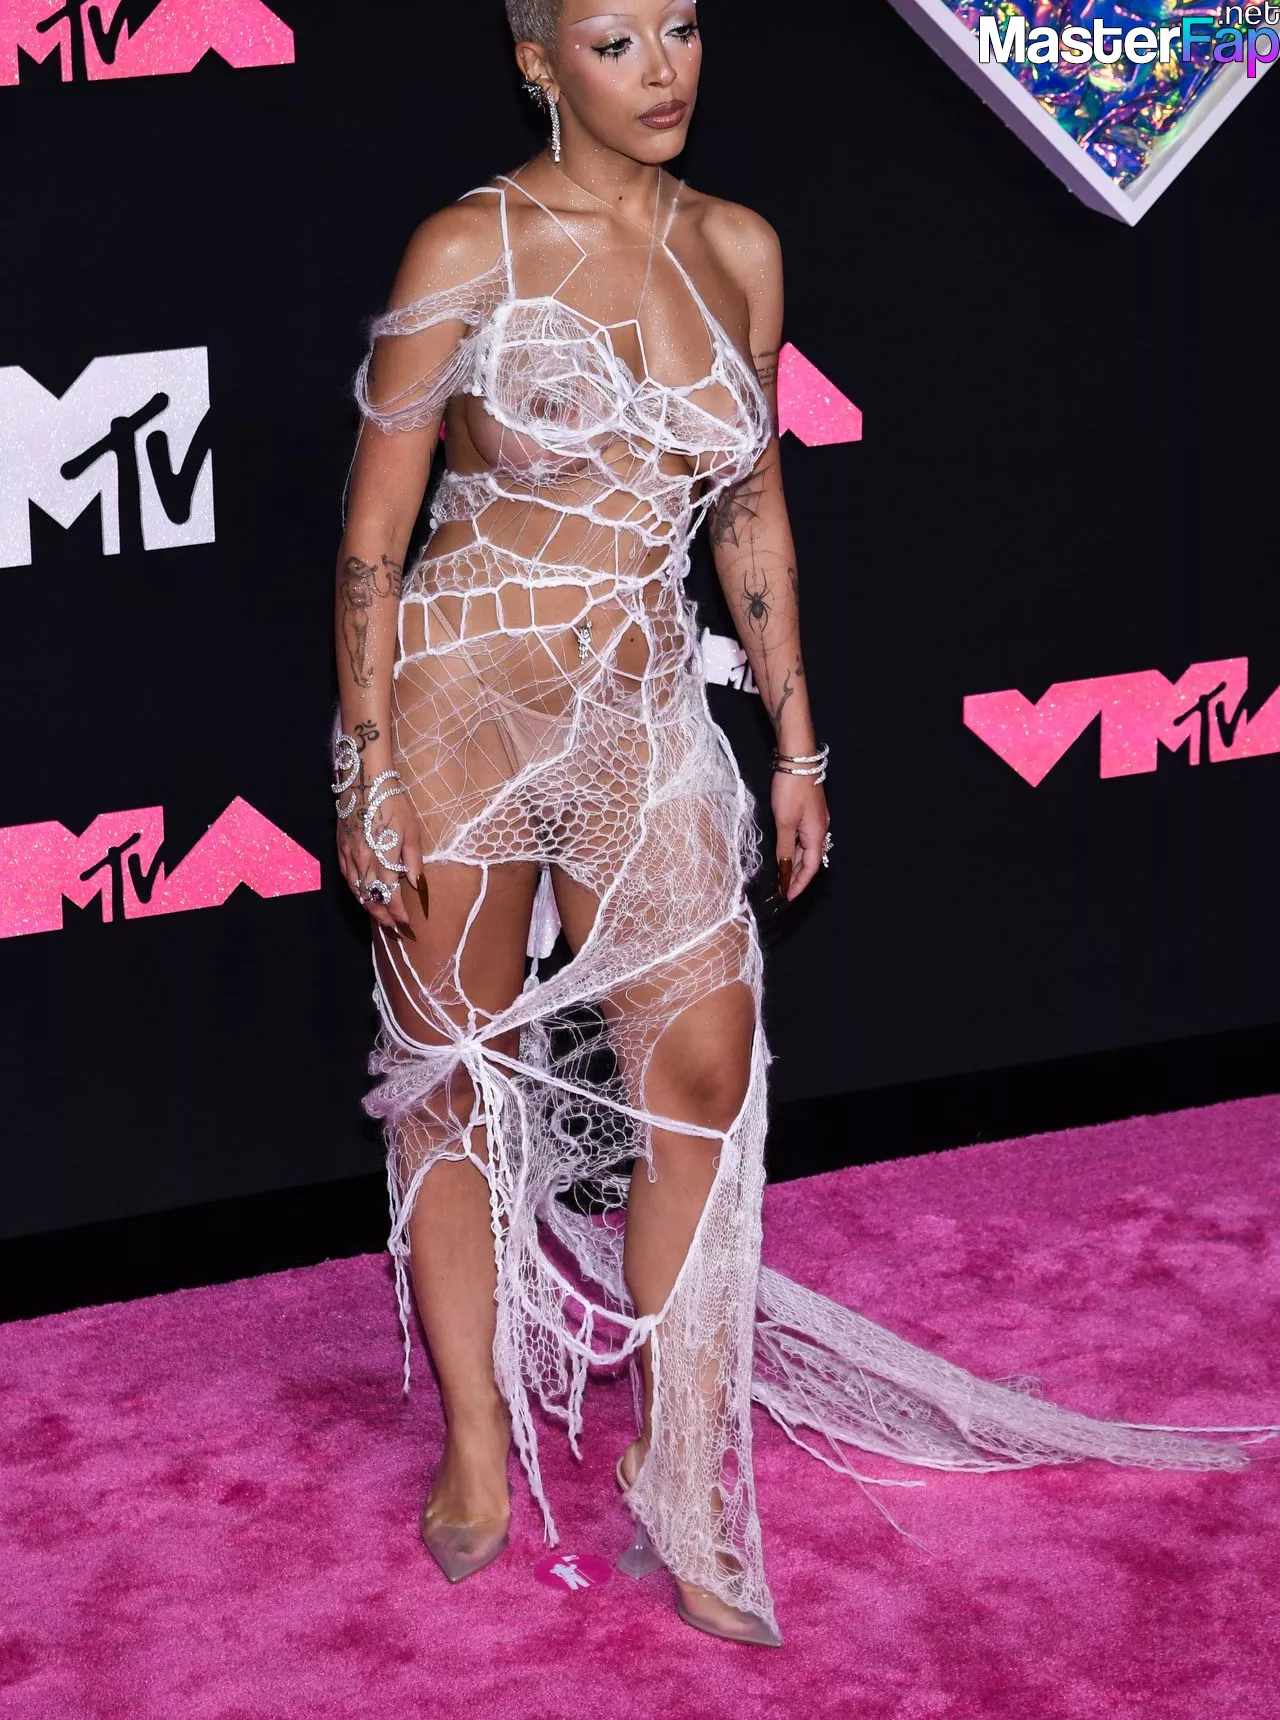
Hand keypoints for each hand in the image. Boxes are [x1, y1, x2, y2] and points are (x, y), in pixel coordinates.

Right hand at [335, 764, 423, 937]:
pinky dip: (356, 892)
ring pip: (356, 891)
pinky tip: (363, 895)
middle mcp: (362, 863)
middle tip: (394, 929)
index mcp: (382, 860)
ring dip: (369, 907)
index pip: (390, 896)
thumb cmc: (394, 805)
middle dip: (383, 917)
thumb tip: (418, 886)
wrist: (364, 782)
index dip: (398, 913)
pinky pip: (347, 878)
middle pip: (371, 899)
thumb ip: (413, 862)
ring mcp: (349, 857)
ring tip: (380, 917)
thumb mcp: (412, 832)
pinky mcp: (340, 849)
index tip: (407, 924)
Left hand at [771, 769, 828, 903]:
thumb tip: (784, 867)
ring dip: (793, 862)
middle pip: (808, 860)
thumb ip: (784, 846)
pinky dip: (792, 849)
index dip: (799, 883)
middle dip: (795, 875)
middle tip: (781, 889)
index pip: (810, 867)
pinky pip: (802, 838)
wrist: (797, 760)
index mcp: (816, 834)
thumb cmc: (791, 789)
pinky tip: (783, 853)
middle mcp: (819, 830)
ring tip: (780, 876)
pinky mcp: (808, 813)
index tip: (788, 896)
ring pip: (804, 849)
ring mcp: (814, 821)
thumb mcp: (784, 821)